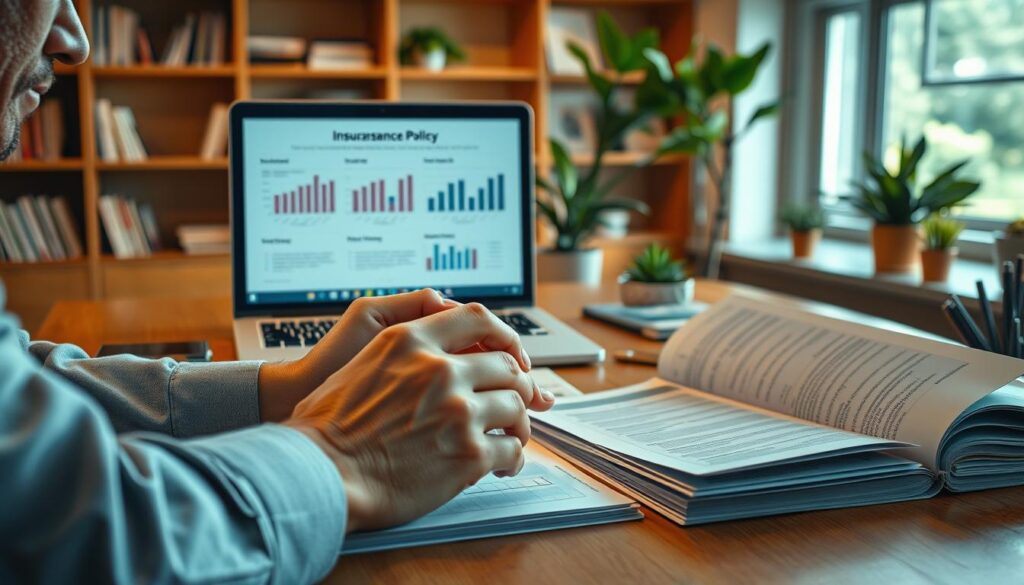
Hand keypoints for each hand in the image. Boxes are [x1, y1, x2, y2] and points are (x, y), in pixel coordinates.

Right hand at [284, 302, 555, 532]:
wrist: (318, 473)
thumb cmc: (325, 429)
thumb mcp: (359, 365)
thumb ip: (402, 355)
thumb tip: (430, 359)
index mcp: (411, 341)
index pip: (478, 319)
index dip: (505, 337)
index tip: (512, 355)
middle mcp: (440, 370)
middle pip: (505, 366)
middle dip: (518, 385)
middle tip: (521, 401)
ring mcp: (458, 411)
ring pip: (515, 407)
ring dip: (518, 424)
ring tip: (512, 437)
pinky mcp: (468, 453)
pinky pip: (510, 450)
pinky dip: (512, 458)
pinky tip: (504, 465)